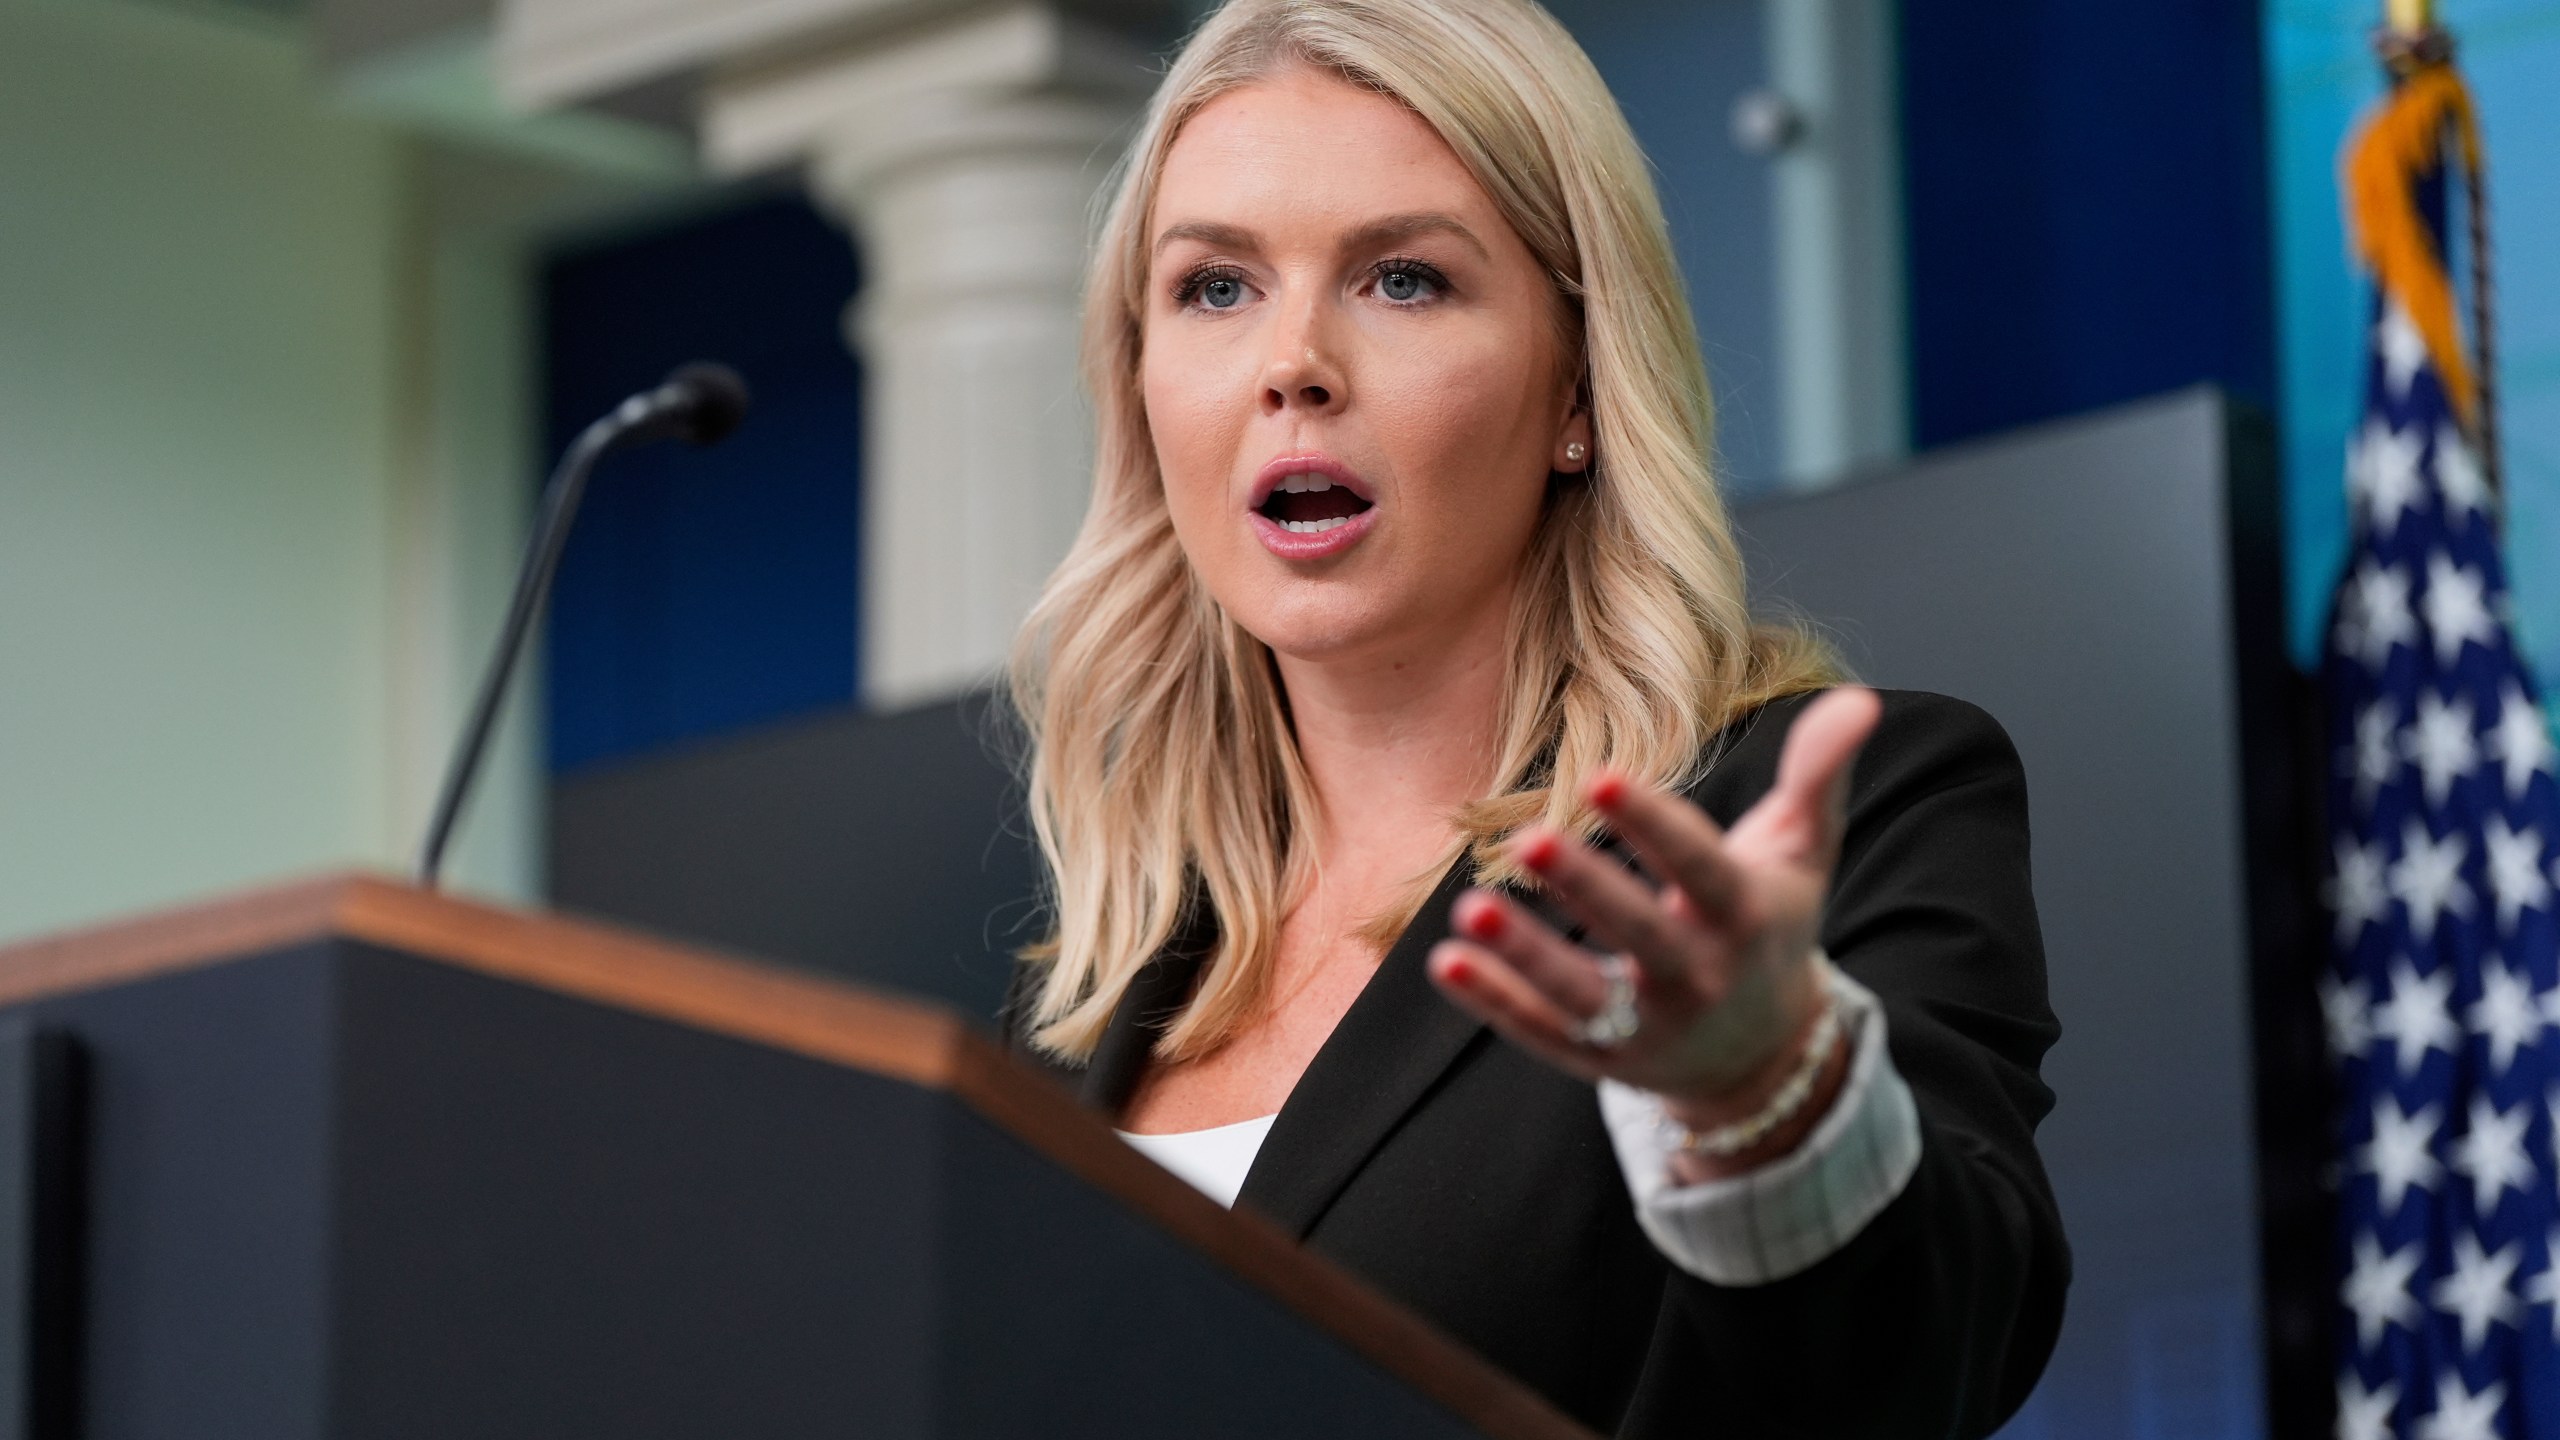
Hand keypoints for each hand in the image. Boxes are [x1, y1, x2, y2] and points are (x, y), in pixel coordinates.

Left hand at [1427, 686, 1881, 1175]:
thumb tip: (1857, 698)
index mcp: (1744, 917)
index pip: (1699, 867)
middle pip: (1640, 935)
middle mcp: (1699, 978)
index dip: (1653, 825)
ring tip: (1466, 911)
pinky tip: (1444, 962)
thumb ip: (1819, 775)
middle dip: (1586, 890)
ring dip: (1524, 956)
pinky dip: (1493, 1003)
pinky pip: (1540, 1033)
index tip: (1602, 776)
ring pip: (1581, 997)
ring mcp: (1647, 1027)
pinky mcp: (1599, 1058)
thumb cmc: (1770, 926)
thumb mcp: (1802, 853)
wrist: (1764, 1056)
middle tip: (1528, 840)